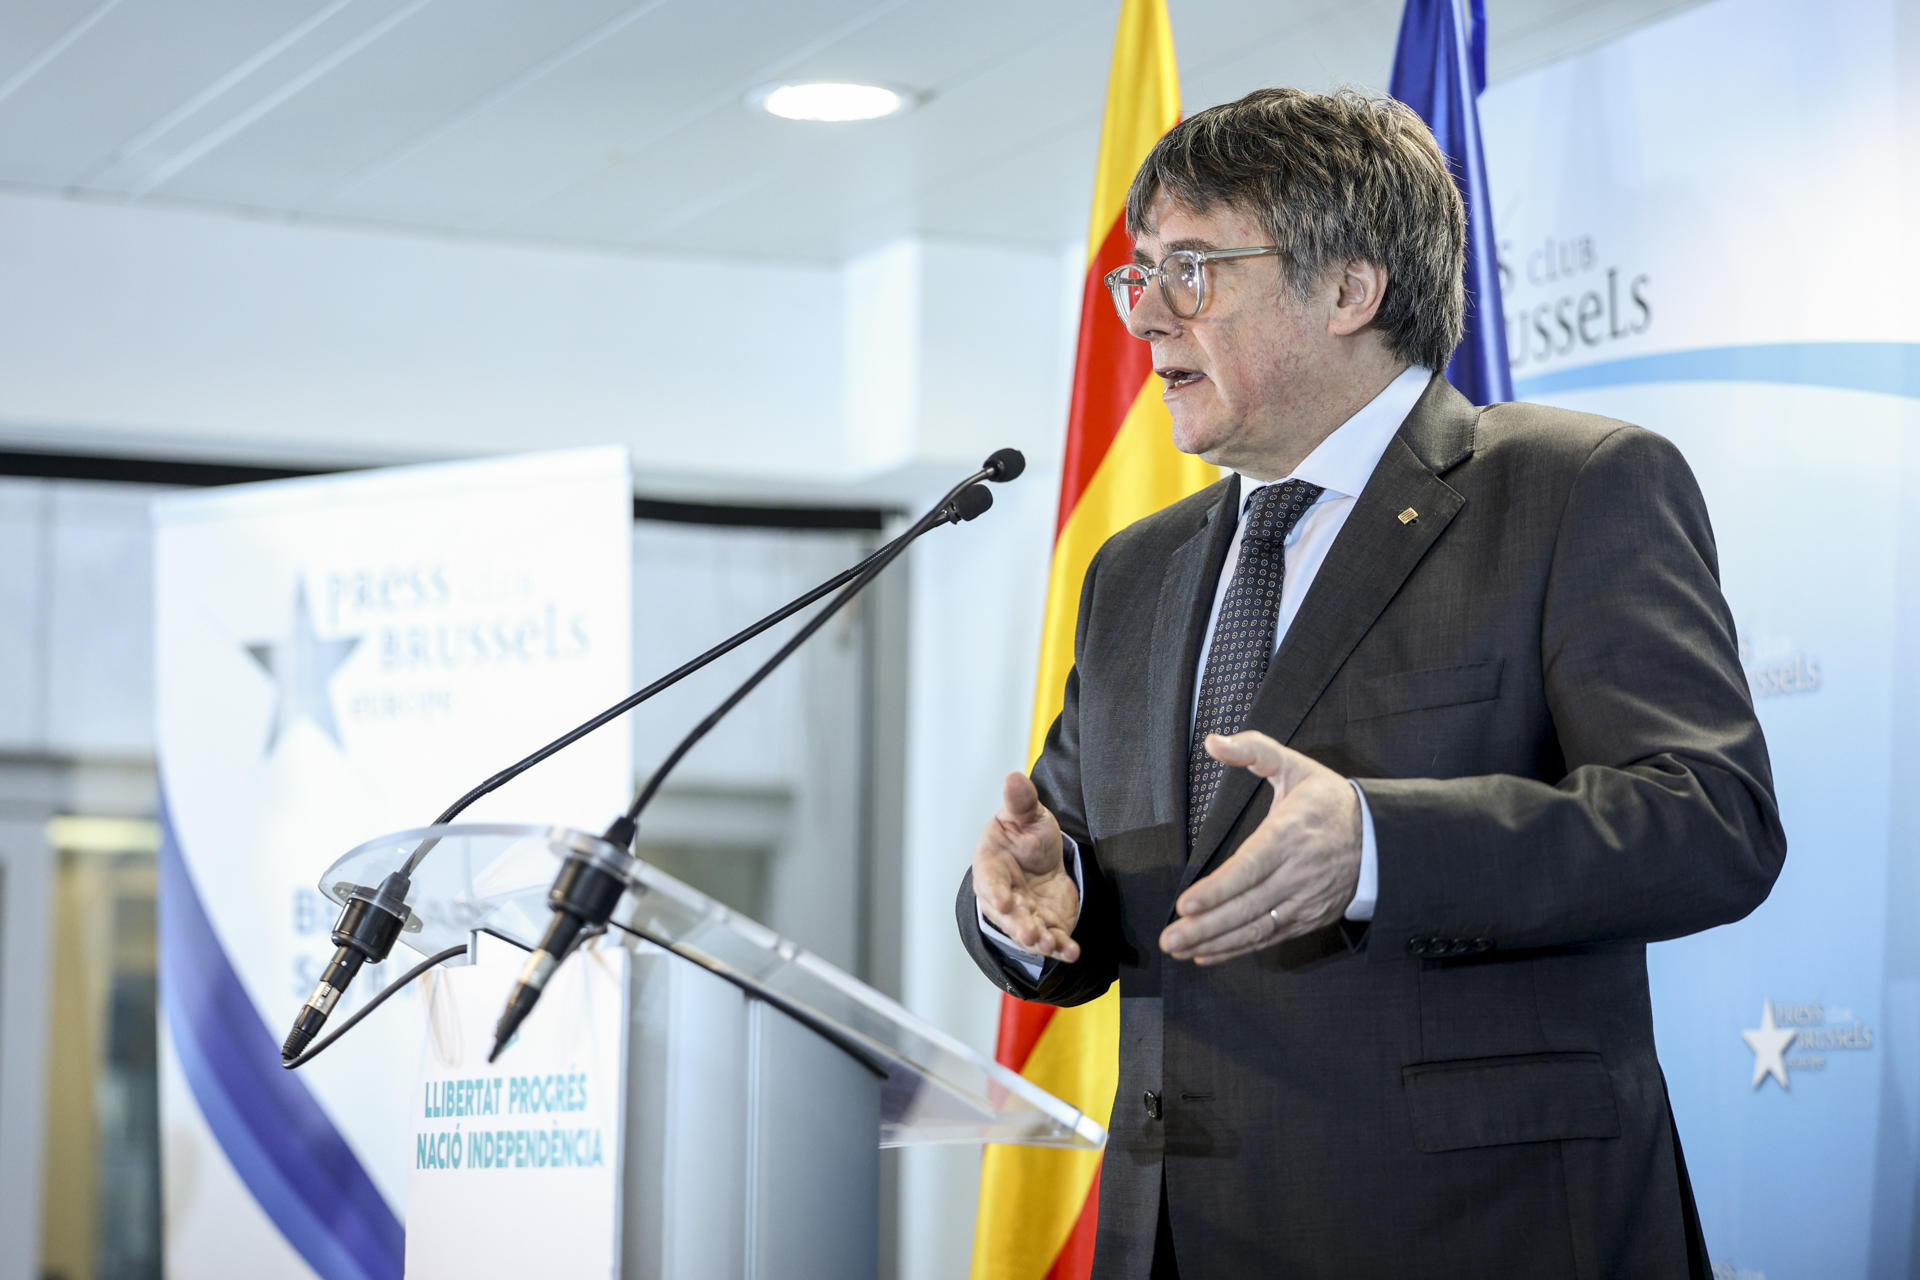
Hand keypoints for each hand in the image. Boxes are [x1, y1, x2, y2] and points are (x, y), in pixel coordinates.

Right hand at [971, 772, 1081, 962]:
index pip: (989, 882)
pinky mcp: (1047, 925)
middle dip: (1018, 926)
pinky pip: (1053, 940)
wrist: (1043, 858)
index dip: (995, 893)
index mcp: (991, 867)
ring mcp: (1025, 914)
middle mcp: (1004, 896)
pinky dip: (1062, 949)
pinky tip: (1072, 952)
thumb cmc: (1025, 835)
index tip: (1004, 900)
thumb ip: (1020, 801)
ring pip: (1028, 932)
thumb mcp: (1025, 815)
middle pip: (1008, 915)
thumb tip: (1014, 777)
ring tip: (1050, 944)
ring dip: (1039, 941)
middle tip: (1030, 933)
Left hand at [1160, 731, 1360, 963]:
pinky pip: (1270, 938)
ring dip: (1215, 942)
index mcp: (1290, 835)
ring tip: (1179, 949)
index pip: (1250, 868)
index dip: (1218, 889)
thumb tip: (1213, 742)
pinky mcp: (1309, 918)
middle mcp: (1298, 873)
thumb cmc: (1329, 801)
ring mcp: (1305, 900)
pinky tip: (1208, 953)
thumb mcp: (1295, 766)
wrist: (1380, 837)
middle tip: (1169, 939)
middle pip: (1247, 906)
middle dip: (1205, 926)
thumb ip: (1253, 750)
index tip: (1185, 904)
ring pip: (1257, 928)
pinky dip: (1238, 949)